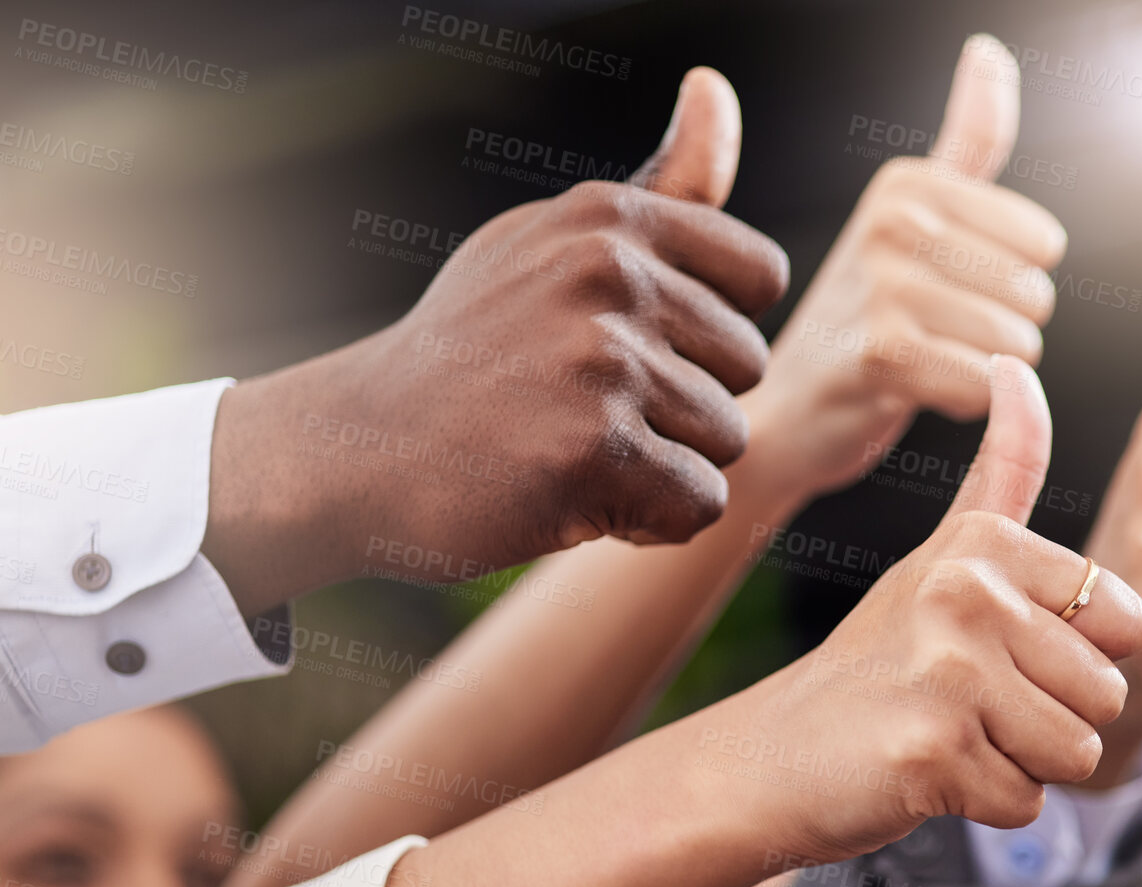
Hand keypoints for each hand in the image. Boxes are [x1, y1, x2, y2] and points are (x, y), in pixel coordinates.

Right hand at [205, 69, 790, 613]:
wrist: (358, 448)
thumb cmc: (478, 352)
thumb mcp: (555, 245)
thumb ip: (660, 190)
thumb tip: (715, 85)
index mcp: (608, 218)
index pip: (759, 277)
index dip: (711, 332)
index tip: (632, 343)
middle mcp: (608, 273)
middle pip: (749, 366)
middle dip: (686, 404)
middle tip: (582, 405)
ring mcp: (600, 360)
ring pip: (730, 437)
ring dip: (664, 465)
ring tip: (570, 447)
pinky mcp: (594, 449)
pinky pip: (700, 504)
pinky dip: (650, 522)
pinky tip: (574, 496)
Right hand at [717, 356, 1141, 864]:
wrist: (776, 754)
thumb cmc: (880, 663)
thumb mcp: (942, 556)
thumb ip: (1002, 471)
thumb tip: (1020, 369)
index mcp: (985, 544)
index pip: (1130, 622)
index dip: (1079, 657)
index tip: (1001, 652)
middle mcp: (968, 594)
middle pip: (1108, 693)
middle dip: (1053, 719)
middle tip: (970, 706)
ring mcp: (948, 672)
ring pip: (1080, 751)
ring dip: (1025, 763)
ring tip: (954, 735)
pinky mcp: (933, 750)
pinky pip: (1028, 802)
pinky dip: (988, 804)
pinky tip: (931, 773)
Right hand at [745, 34, 1066, 496]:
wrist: (789, 409)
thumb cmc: (863, 315)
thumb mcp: (911, 213)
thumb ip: (965, 140)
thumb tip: (990, 51)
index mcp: (907, 182)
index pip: (1044, 244)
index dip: (1011, 283)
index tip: (947, 291)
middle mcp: (892, 222)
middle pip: (1035, 295)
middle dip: (1001, 331)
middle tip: (934, 336)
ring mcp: (882, 287)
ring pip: (1015, 344)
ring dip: (983, 370)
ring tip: (925, 363)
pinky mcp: (880, 356)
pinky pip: (982, 383)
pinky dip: (964, 402)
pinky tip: (917, 393)